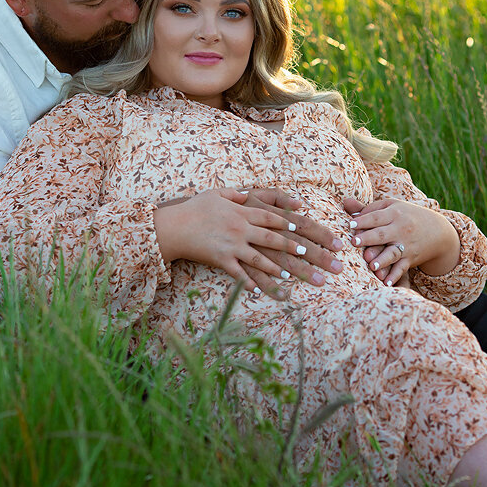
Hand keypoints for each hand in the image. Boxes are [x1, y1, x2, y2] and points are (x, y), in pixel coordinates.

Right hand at [155, 187, 342, 296]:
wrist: (174, 225)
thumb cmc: (196, 207)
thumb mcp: (218, 193)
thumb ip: (237, 194)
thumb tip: (251, 194)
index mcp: (243, 211)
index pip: (273, 217)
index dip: (291, 223)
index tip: (309, 228)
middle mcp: (241, 229)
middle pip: (275, 239)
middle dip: (295, 248)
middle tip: (312, 256)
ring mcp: (232, 246)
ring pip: (261, 259)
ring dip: (280, 270)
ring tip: (294, 278)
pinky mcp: (222, 261)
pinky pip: (240, 275)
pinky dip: (253, 285)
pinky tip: (265, 293)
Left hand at [343, 196, 459, 284]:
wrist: (437, 231)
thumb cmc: (406, 216)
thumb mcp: (391, 207)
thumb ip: (369, 208)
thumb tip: (346, 203)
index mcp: (394, 213)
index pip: (376, 217)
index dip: (363, 220)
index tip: (350, 224)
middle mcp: (401, 229)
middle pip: (382, 234)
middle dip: (368, 238)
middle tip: (354, 242)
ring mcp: (406, 245)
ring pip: (393, 253)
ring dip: (382, 259)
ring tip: (371, 265)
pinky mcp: (410, 259)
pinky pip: (402, 268)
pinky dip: (395, 276)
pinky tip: (387, 284)